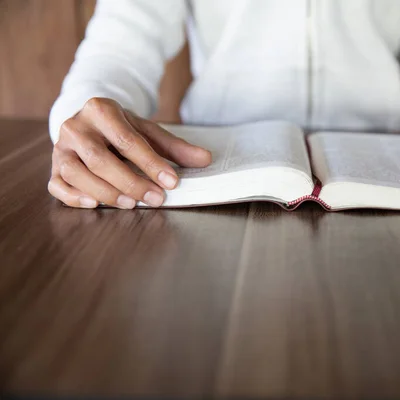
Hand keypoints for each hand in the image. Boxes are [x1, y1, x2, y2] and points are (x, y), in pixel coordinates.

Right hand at [49, 97, 211, 208]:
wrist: (89, 121)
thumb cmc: (121, 129)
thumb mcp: (148, 131)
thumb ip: (175, 147)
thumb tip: (205, 159)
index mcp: (102, 110)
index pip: (128, 140)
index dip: (151, 164)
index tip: (172, 182)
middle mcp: (76, 126)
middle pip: (100, 159)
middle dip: (130, 182)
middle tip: (155, 199)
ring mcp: (61, 147)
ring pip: (77, 173)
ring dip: (105, 192)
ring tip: (131, 204)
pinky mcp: (54, 166)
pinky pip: (56, 185)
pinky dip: (73, 197)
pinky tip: (95, 204)